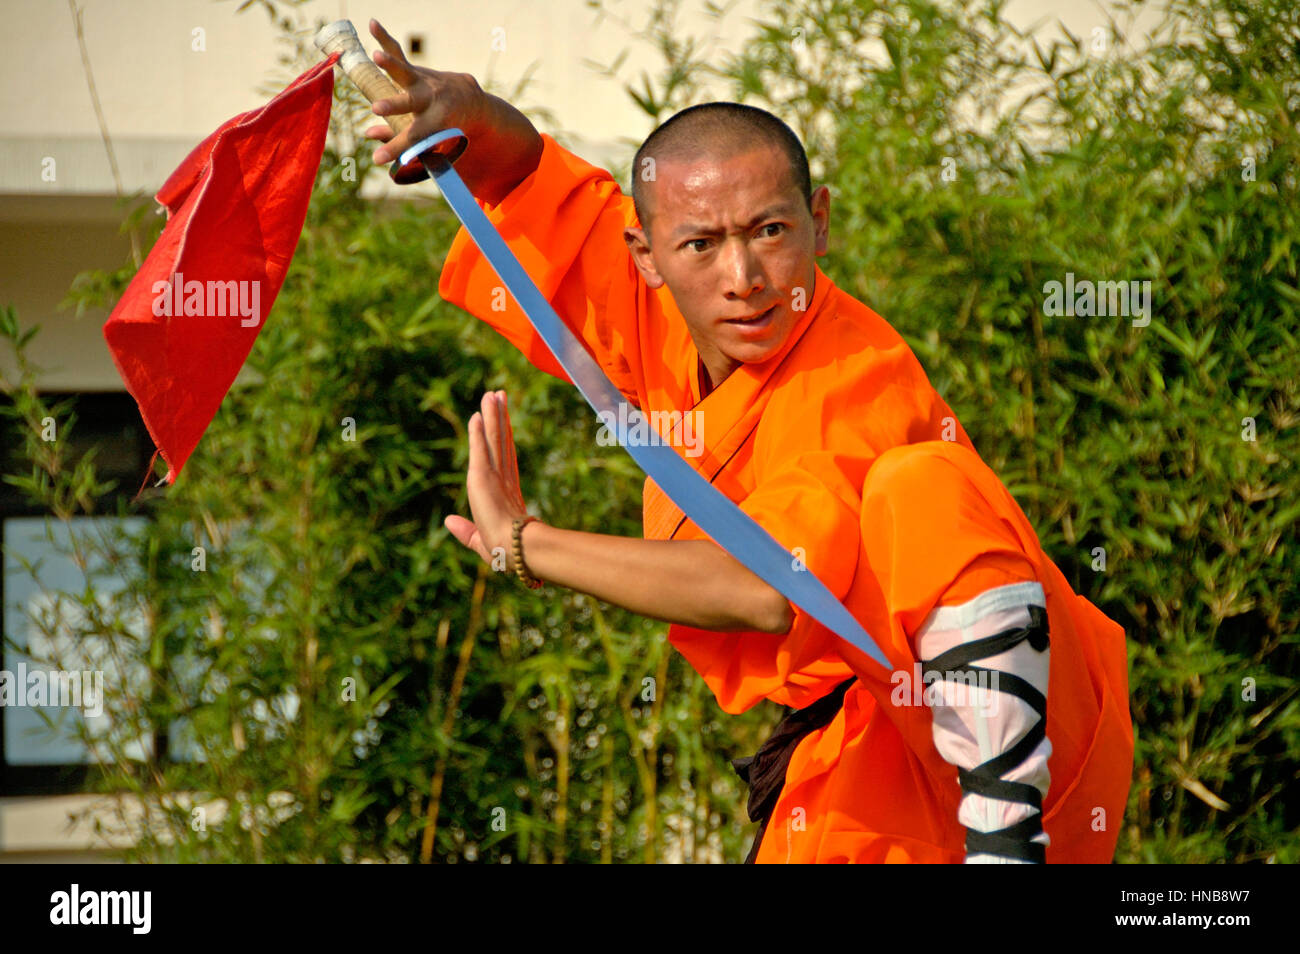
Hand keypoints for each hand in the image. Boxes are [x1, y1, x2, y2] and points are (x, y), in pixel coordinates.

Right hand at [363, 19, 488, 164]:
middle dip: (393, 106)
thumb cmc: (444, 127)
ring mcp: (424, 82)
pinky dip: (385, 38)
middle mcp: (431, 101)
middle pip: (409, 104)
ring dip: (390, 64)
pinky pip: (399, 53)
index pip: (413, 138)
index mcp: (436, 124)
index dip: (395, 148)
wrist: (468, 100)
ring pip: (405, 73)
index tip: (378, 159)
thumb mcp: (428, 140)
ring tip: (376, 56)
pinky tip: (372, 23)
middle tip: (377, 109)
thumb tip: (369, 135)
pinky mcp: (416, 70)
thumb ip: (401, 140)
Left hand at [445, 390, 532, 571]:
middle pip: (501, 442)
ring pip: (495, 438)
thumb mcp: (477, 541)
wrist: (515, 551)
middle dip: (500, 419)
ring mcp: (495, 476)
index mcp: (506, 494)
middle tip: (500, 395)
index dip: (503, 438)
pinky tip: (478, 413)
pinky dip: (479, 429)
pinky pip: (481, 447)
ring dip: (493, 415)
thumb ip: (464, 531)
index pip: (504, 459)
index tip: (501, 421)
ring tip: (493, 393)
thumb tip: (448, 521)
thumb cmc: (503, 553)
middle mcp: (502, 480)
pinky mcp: (483, 475)